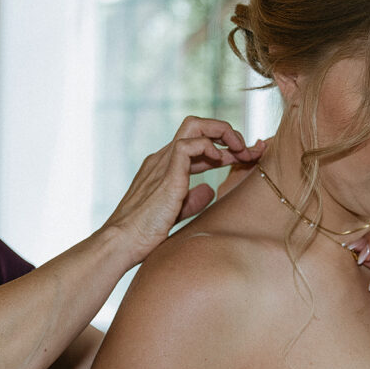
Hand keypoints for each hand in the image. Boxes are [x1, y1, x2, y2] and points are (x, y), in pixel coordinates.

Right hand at [103, 116, 264, 264]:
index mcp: (165, 168)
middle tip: (246, 150)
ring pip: (195, 126)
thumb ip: (192, 199)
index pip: (197, 145)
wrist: (122, 243)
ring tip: (239, 151)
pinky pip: (189, 144)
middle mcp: (163, 159)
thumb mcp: (176, 213)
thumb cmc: (145, 234)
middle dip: (226, 131)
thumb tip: (210, 190)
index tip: (245, 157)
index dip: (223, 148)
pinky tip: (220, 161)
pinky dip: (209, 147)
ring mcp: (163, 163)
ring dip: (224, 133)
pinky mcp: (166, 173)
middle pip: (197, 125)